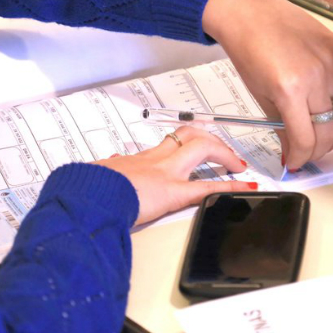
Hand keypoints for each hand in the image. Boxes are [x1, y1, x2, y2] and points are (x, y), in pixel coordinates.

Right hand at [93, 126, 256, 224]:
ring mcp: (166, 172)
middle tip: (225, 153)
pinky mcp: (172, 192)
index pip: (169, 143)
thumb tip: (107, 167)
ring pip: (202, 147)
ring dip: (224, 154)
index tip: (195, 143)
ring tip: (238, 165)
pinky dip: (230, 186)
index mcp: (139, 159)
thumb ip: (108, 170)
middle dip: (212, 142)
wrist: (87, 197)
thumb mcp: (99, 174)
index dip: (187, 141)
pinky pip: (208, 187)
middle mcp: (155, 159)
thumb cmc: (88, 189)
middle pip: (190, 136)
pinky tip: (245, 186)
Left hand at [203, 0, 332, 170]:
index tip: (295, 163)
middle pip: (328, 130)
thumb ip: (280, 126)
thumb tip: (292, 152)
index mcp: (289, 91)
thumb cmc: (247, 50)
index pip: (306, 140)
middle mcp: (315, 79)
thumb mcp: (258, 94)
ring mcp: (331, 63)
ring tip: (322, 131)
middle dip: (317, 149)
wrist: (247, 12)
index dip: (301, 158)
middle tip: (307, 151)